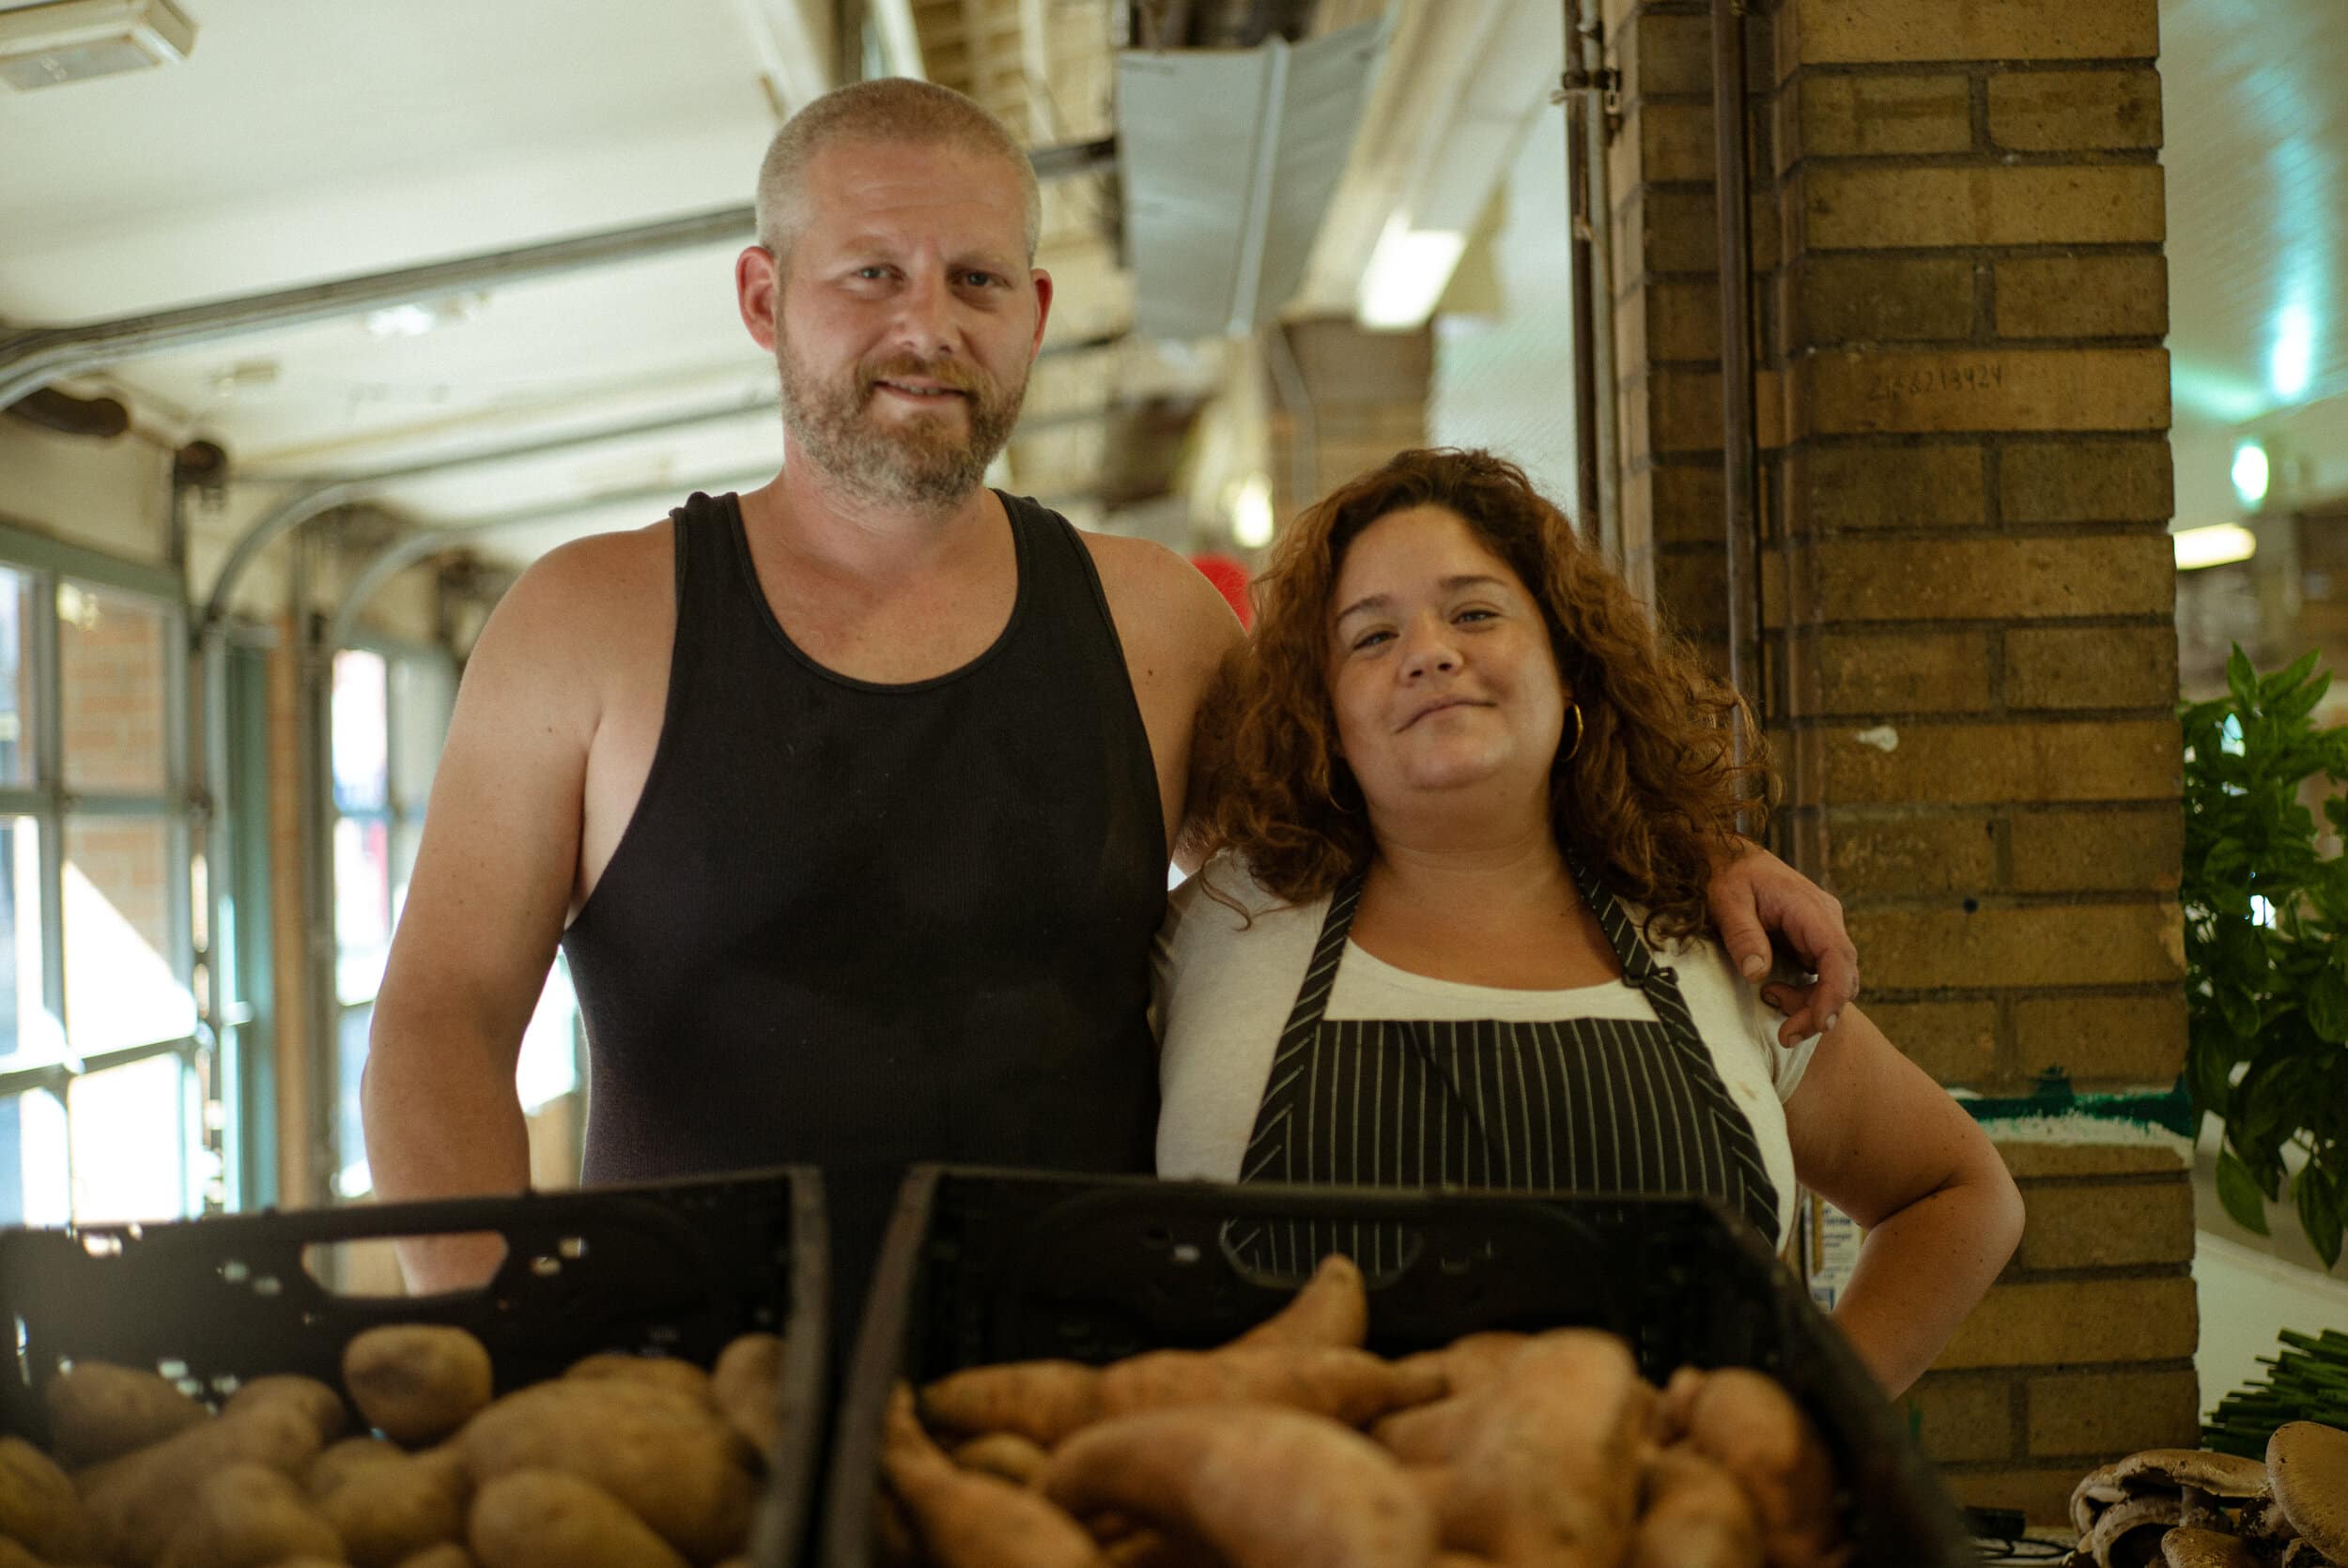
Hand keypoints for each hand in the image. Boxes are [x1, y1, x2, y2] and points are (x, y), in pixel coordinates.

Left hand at [1704, 844, 1857, 1046]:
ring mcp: (1822, 931)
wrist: (1728, 857)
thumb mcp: (1727, 901)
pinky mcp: (1813, 941)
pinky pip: (1822, 976)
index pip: (1838, 956)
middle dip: (1819, 1011)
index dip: (1834, 994)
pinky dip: (1805, 994)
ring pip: (1835, 980)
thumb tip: (1757, 973)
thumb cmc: (1728, 875)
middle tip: (1786, 1036)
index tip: (1819, 1024)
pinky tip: (1773, 992)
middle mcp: (1826, 920)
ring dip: (1811, 1004)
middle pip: (1843, 976)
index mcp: (1811, 909)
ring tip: (1771, 1001)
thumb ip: (1742, 934)